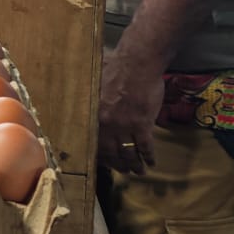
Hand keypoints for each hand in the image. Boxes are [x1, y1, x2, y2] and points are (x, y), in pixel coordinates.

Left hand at [96, 49, 164, 173]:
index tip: (105, 162)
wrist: (137, 63)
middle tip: (123, 171)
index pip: (93, 142)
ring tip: (138, 171)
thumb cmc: (115, 67)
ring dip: (134, 164)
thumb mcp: (95, 81)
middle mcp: (106, 124)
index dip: (100, 155)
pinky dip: (149, 157)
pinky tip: (151, 162)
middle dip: (118, 164)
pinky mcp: (143, 125)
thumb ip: (91, 95)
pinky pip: (146, 147)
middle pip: (111, 152)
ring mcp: (125, 126)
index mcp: (93, 114)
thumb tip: (81, 90)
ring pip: (128, 152)